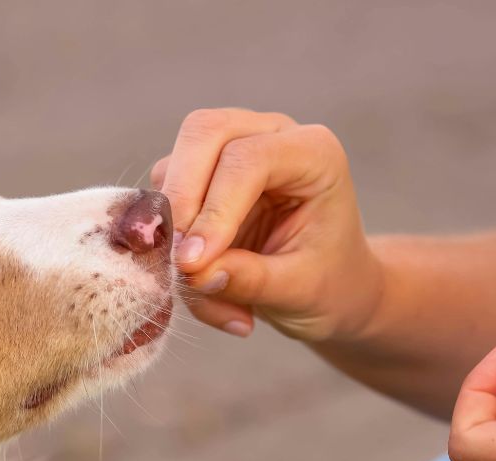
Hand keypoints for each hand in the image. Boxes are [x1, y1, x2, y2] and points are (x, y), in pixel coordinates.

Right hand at [151, 108, 382, 341]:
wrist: (329, 287)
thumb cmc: (328, 283)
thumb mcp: (299, 291)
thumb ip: (251, 280)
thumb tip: (195, 273)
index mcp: (313, 153)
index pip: (248, 159)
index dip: (215, 210)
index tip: (193, 265)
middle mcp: (271, 136)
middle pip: (203, 133)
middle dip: (180, 198)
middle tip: (177, 262)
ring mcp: (234, 150)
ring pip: (175, 164)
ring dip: (174, 231)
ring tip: (202, 290)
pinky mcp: (204, 178)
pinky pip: (167, 202)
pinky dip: (170, 247)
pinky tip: (201, 285)